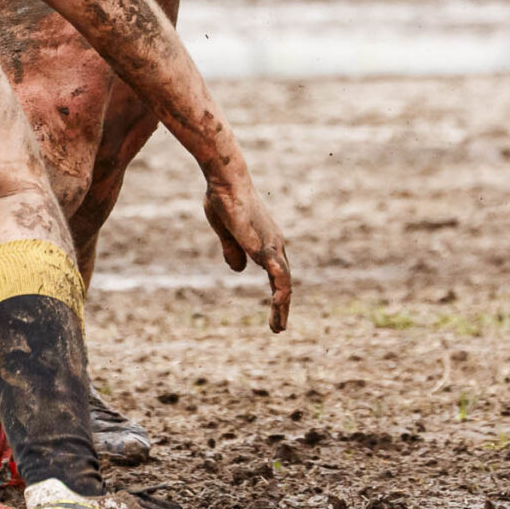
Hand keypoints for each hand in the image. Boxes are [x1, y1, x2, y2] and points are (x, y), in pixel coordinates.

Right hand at [200, 161, 292, 331]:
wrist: (226, 181)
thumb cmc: (224, 199)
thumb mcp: (227, 230)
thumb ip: (232, 249)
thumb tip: (238, 270)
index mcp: (265, 240)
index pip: (277, 271)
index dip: (276, 291)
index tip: (274, 309)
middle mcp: (275, 244)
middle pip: (284, 280)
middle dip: (282, 304)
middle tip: (278, 326)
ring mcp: (272, 246)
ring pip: (284, 283)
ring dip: (282, 306)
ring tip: (278, 327)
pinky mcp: (265, 248)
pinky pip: (279, 276)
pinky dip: (282, 294)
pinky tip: (279, 308)